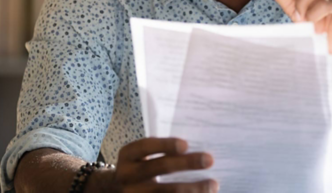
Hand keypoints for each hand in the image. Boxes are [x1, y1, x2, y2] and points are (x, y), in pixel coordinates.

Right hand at [102, 137, 217, 191]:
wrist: (118, 191)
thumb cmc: (140, 168)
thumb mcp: (142, 157)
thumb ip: (162, 152)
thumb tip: (198, 151)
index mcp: (128, 155)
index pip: (145, 146)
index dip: (165, 145)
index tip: (186, 145)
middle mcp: (127, 175)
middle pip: (159, 168)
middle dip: (186, 163)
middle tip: (209, 160)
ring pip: (165, 192)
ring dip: (192, 189)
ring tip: (212, 185)